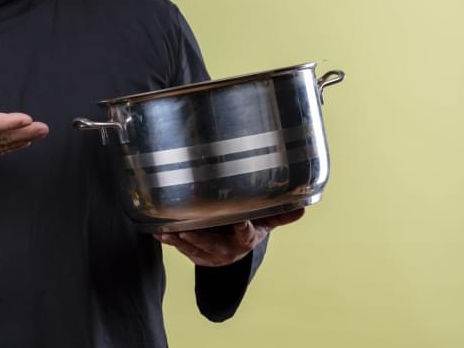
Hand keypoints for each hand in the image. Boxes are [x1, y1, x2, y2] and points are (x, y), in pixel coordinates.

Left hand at [151, 208, 305, 266]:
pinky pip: (184, 251)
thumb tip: (303, 206)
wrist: (238, 244)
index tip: (237, 218)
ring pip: (195, 250)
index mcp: (247, 238)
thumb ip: (279, 214)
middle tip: (184, 229)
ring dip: (178, 241)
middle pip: (214, 246)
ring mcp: (214, 256)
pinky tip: (159, 233)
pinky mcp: (200, 257)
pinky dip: (171, 242)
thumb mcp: (265, 219)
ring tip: (165, 231)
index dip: (242, 227)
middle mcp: (230, 251)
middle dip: (199, 238)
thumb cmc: (252, 224)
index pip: (246, 233)